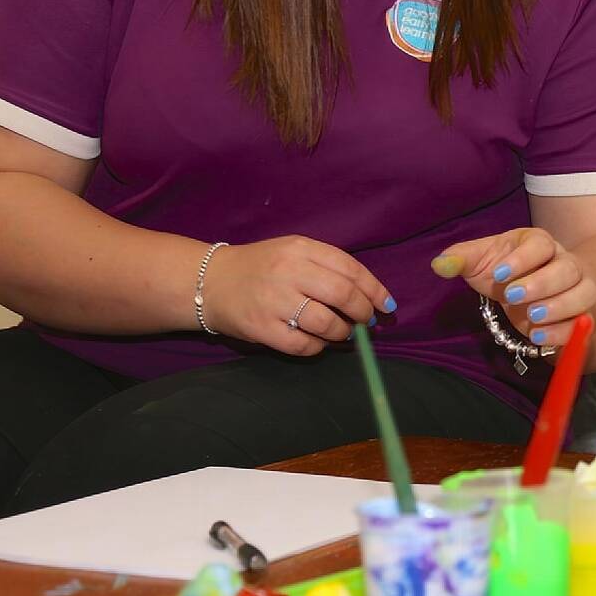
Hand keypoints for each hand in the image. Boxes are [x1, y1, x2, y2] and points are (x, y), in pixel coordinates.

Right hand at [203, 236, 394, 354]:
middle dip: (363, 312)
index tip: (386, 305)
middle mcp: (288, 271)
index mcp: (301, 248)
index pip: (350, 268)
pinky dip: (318, 347)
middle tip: (366, 322)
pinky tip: (318, 342)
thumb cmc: (262, 267)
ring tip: (342, 333)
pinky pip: (302, 345)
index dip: (374, 289)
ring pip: (326, 323)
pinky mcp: (261, 328)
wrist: (209, 282)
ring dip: (342, 332)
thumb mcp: (293, 252)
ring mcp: (273, 301)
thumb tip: (369, 295)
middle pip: (342, 294)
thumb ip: (327, 267)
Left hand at [430, 227, 595, 349]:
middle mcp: (566, 262)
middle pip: (568, 269)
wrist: (532, 290)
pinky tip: (538, 337)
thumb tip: (438, 264)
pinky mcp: (581, 315)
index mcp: (540, 243)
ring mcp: (578, 288)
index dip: (522, 259)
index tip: (498, 274)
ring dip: (560, 306)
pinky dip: (564, 332)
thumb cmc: (505, 270)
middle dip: (542, 283)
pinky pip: (582, 323)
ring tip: (531, 317)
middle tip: (512, 297)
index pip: (540, 245)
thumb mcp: (480, 261)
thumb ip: (460, 259)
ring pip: (584, 293)